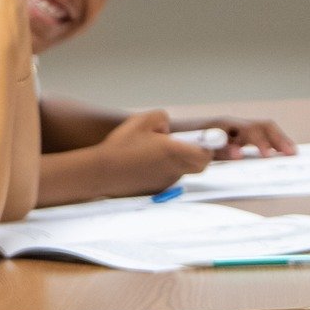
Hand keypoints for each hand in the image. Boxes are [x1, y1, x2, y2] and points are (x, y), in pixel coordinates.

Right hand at [94, 110, 212, 195]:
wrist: (101, 172)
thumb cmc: (121, 146)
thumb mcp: (142, 120)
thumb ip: (162, 118)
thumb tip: (168, 129)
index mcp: (175, 152)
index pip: (206, 153)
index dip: (208, 146)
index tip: (207, 140)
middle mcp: (174, 170)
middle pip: (198, 165)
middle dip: (195, 154)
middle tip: (181, 145)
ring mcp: (165, 183)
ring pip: (180, 170)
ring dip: (173, 161)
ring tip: (149, 153)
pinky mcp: (155, 191)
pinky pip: (165, 178)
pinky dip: (159, 171)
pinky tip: (141, 165)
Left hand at [178, 115, 296, 158]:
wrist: (167, 135)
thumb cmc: (180, 142)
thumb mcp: (196, 148)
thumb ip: (217, 151)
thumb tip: (237, 154)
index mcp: (223, 125)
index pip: (250, 130)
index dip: (260, 142)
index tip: (267, 155)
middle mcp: (230, 124)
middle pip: (261, 126)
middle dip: (277, 138)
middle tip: (290, 153)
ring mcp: (233, 129)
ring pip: (261, 130)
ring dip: (277, 139)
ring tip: (290, 152)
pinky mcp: (233, 136)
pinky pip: (255, 136)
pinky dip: (268, 143)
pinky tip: (276, 152)